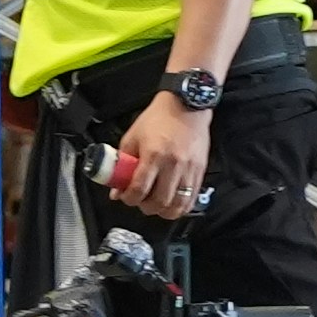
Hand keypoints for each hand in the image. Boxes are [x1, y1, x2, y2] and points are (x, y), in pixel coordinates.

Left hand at [112, 90, 211, 216]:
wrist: (186, 106)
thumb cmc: (159, 118)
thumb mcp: (132, 137)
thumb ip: (122, 163)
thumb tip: (116, 186)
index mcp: (154, 155)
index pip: (139, 189)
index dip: (128, 199)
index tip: (125, 196)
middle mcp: (173, 165)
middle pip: (159, 202)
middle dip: (145, 207)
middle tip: (140, 201)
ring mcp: (189, 170)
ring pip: (177, 205)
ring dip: (164, 211)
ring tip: (156, 204)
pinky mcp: (200, 171)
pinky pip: (191, 199)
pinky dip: (180, 207)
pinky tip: (172, 203)